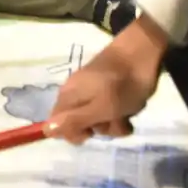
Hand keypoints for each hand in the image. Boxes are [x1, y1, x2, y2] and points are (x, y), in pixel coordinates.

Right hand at [45, 14, 167, 143]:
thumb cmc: (123, 84)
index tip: (92, 132)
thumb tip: (46, 130)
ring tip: (127, 113)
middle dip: (99, 128)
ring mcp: (90, 91)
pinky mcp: (104, 89)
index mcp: (67, 97)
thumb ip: (74, 121)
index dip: (73, 133)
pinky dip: (119, 113)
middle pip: (79, 124)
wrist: (141, 53)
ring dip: (114, 122)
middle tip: (114, 120)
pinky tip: (130, 107)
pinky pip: (107, 109)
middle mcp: (74, 94)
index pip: (57, 125)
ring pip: (97, 118)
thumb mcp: (101, 108)